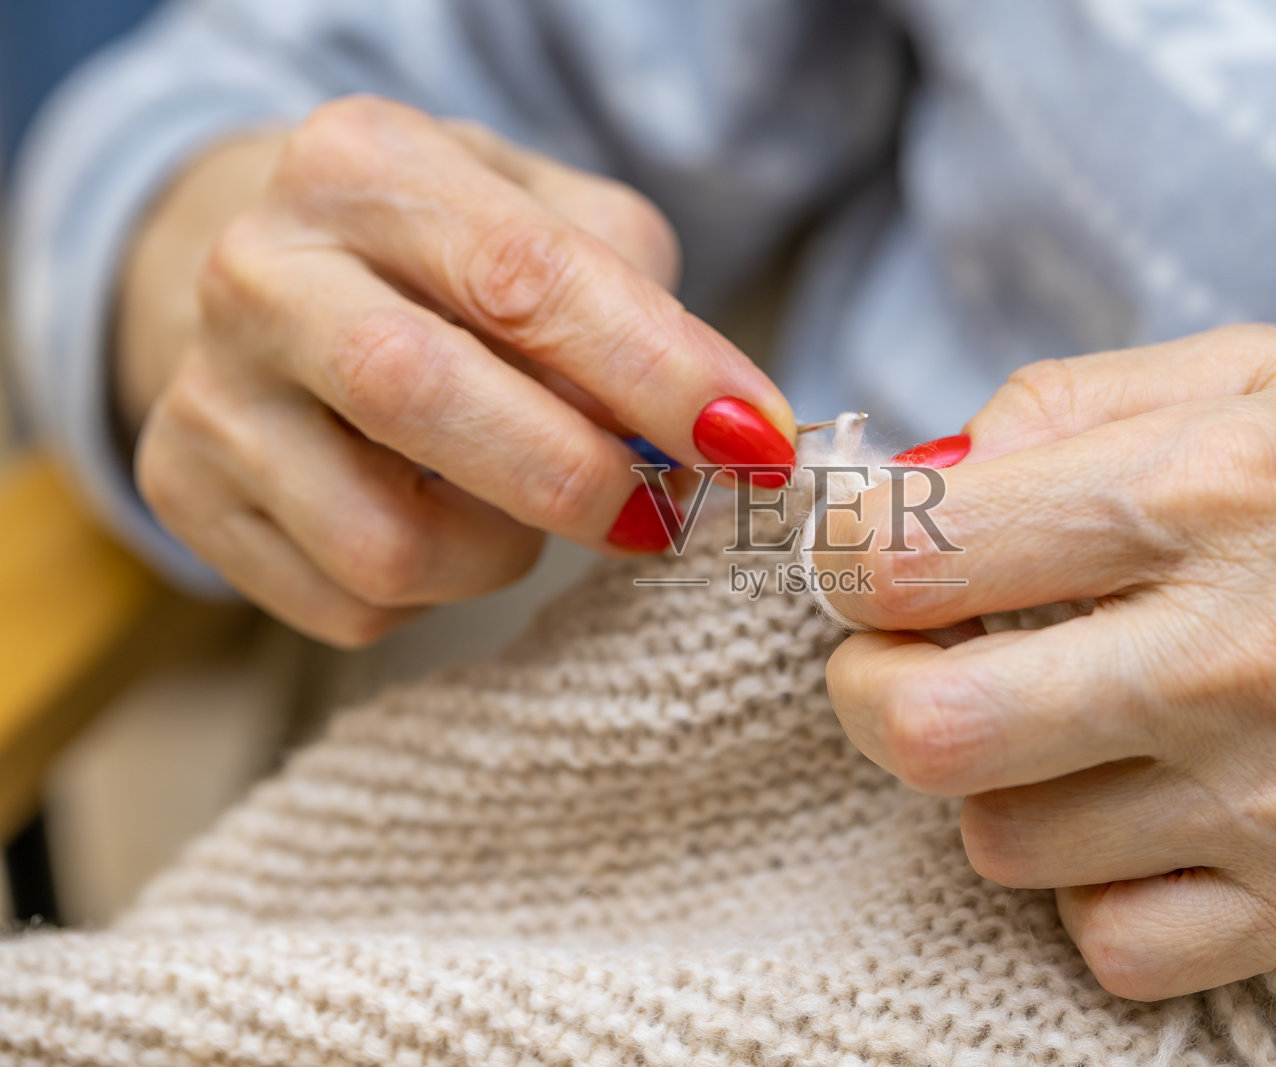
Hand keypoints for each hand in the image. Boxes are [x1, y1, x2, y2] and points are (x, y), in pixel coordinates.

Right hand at [119, 95, 793, 645]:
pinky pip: (349, 604)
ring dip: (503, 550)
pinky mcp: (186, 493)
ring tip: (523, 496)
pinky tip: (440, 518)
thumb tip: (723, 432)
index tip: (753, 440)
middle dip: (578, 478)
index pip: (528, 277)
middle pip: (424, 398)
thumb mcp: (556, 223)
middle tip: (661, 510)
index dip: (658, 375)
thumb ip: (640, 307)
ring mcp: (205, 392)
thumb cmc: (457, 257)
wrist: (287, 279)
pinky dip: (434, 589)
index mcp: (363, 165)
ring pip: (387, 543)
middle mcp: (260, 269)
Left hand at [819, 324, 1275, 998]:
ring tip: (1052, 722)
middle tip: (903, 658)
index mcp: (1199, 494)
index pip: (914, 553)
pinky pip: (1112, 943)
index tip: (859, 556)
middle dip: (865, 691)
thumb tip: (921, 472)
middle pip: (927, 727)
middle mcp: (1232, 655)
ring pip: (1001, 844)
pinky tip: (1130, 812)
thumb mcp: (1256, 369)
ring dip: (986, 782)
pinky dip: (1086, 885)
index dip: (840, 555)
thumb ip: (1064, 405)